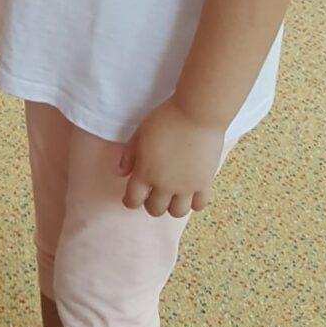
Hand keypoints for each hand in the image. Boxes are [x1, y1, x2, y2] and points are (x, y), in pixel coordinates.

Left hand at [117, 98, 225, 218]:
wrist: (196, 113)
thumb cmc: (166, 119)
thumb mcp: (140, 133)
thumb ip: (129, 155)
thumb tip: (121, 173)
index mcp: (145, 172)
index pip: (133, 200)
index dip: (129, 201)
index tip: (131, 197)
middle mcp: (164, 185)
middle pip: (155, 209)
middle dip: (150, 204)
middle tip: (152, 193)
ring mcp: (186, 186)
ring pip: (177, 212)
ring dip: (171, 206)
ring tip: (172, 194)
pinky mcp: (204, 183)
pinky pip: (199, 205)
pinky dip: (193, 202)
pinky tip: (190, 191)